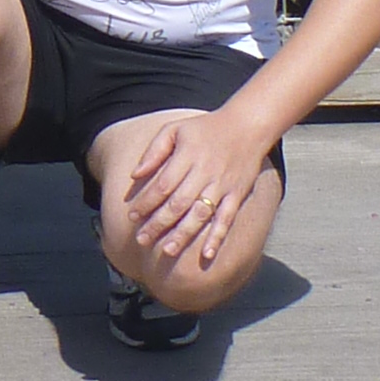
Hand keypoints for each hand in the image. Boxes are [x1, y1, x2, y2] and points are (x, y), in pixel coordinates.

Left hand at [116, 102, 272, 275]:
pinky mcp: (237, 194)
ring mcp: (223, 185)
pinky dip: (217, 237)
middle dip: (158, 223)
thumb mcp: (175, 129)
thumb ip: (154, 150)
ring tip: (167, 251)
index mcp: (187, 155)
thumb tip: (134, 175)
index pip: (162, 184)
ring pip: (200, 214)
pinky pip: (227, 219)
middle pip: (178, 203)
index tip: (131, 217)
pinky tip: (206, 255)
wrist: (248, 126)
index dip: (146, 202)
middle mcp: (205, 172)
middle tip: (142, 240)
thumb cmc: (206, 128)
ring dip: (183, 234)